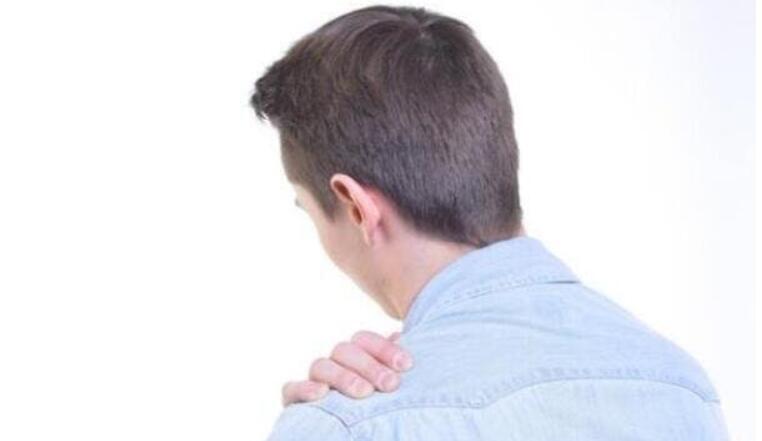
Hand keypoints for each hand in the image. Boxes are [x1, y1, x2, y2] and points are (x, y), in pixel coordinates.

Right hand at [281, 330, 412, 405]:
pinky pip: (291, 389)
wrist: (354, 433)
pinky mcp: (294, 399)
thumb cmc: (377, 408)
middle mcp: (333, 363)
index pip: (364, 339)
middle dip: (370, 366)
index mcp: (355, 355)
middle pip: (344, 350)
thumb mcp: (386, 386)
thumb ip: (391, 365)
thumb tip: (400, 337)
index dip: (384, 348)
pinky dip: (304, 389)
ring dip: (343, 377)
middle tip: (390, 384)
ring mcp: (314, 380)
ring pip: (321, 366)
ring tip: (364, 393)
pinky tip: (321, 393)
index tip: (406, 365)